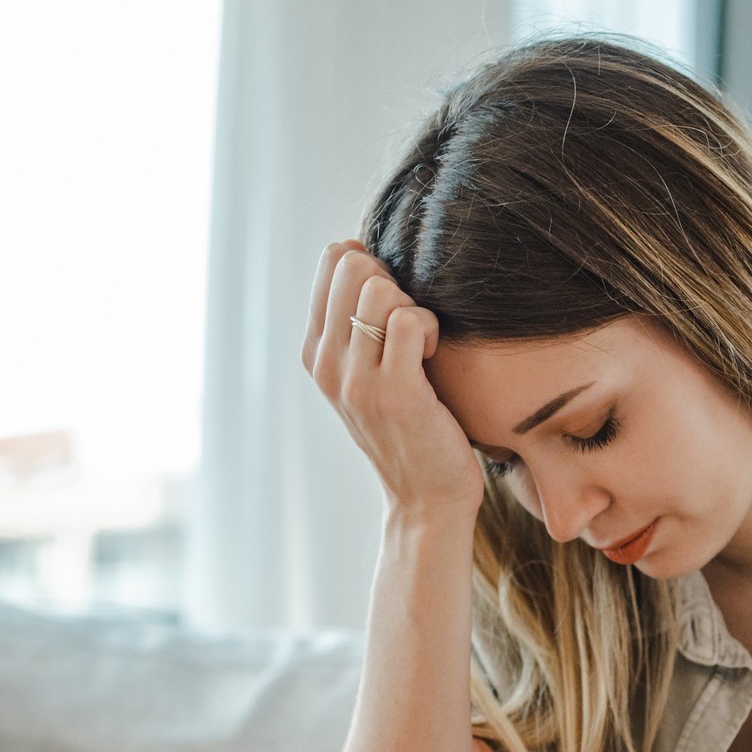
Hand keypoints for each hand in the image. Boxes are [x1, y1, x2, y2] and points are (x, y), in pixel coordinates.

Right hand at [300, 239, 485, 520]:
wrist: (425, 499)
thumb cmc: (411, 430)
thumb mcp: (368, 375)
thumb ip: (358, 323)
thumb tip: (363, 252)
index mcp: (317, 353)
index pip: (333, 261)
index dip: (375, 265)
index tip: (393, 306)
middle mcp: (327, 363)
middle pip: (355, 265)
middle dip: (394, 281)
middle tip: (411, 325)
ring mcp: (357, 379)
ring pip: (381, 289)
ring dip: (415, 306)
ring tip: (423, 344)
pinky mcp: (394, 393)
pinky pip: (411, 320)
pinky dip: (432, 327)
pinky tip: (435, 355)